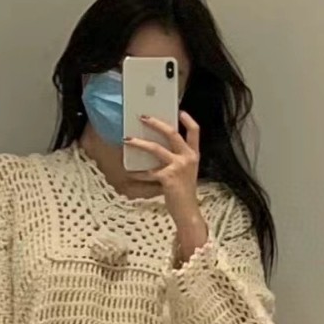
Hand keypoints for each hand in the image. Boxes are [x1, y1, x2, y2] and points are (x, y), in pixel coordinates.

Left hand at [124, 110, 208, 252]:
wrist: (187, 212)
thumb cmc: (184, 193)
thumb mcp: (185, 173)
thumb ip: (177, 160)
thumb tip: (157, 149)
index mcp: (194, 155)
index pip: (195, 131)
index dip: (188, 120)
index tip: (179, 111)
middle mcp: (188, 157)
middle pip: (172, 133)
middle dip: (156, 123)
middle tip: (143, 117)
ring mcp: (178, 167)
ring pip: (156, 148)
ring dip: (140, 143)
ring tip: (128, 140)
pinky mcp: (168, 177)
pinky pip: (149, 172)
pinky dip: (138, 173)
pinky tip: (130, 173)